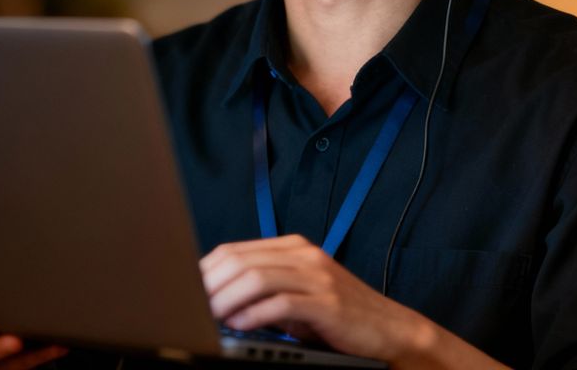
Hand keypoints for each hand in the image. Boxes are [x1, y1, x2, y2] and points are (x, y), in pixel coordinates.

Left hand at [201, 234, 427, 361]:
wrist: (389, 329)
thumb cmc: (339, 316)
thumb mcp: (297, 294)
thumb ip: (263, 289)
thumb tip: (216, 297)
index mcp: (293, 248)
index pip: (235, 250)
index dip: (206, 269)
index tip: (187, 289)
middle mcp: (303, 255)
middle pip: (241, 261)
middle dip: (210, 284)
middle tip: (192, 305)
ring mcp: (317, 277)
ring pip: (256, 278)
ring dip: (227, 299)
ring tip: (210, 316)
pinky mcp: (327, 303)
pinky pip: (281, 304)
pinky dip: (254, 315)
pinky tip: (240, 325)